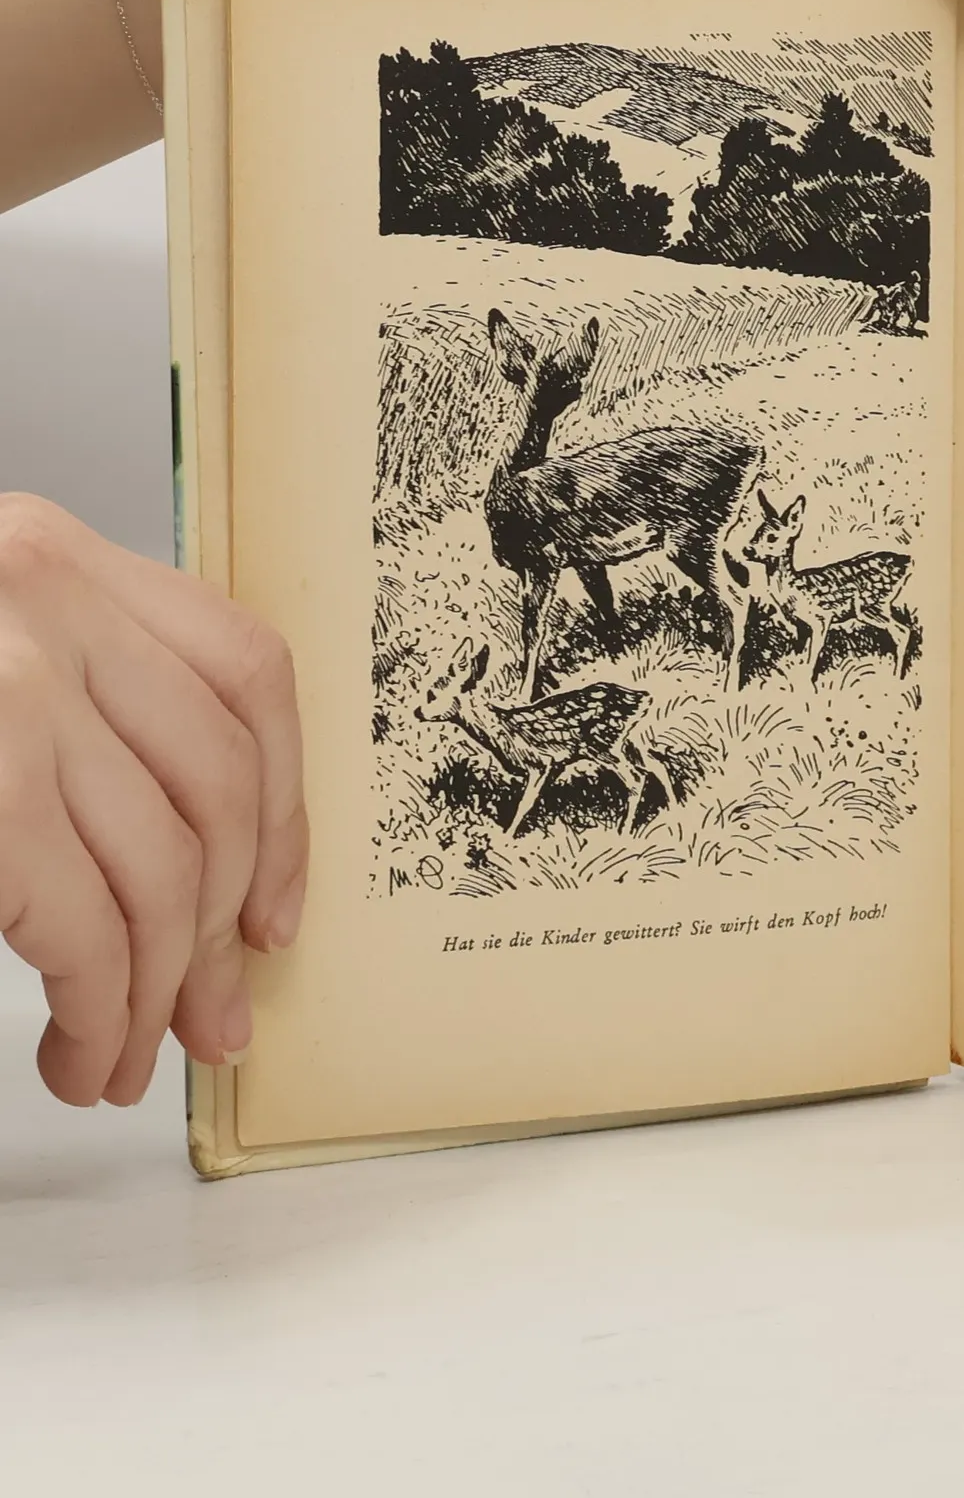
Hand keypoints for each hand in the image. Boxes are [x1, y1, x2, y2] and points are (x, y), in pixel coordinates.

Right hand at [0, 496, 306, 1105]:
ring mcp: (12, 686)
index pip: (246, 673)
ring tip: (123, 1058)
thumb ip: (70, 712)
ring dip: (158, 991)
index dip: (286, 804)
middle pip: (220, 785)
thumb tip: (205, 869)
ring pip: (165, 868)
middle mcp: (43, 599)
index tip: (278, 905)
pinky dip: (101, 1007)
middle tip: (212, 1020)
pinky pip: (87, 924)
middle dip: (225, 927)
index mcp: (50, 555)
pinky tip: (78, 1048)